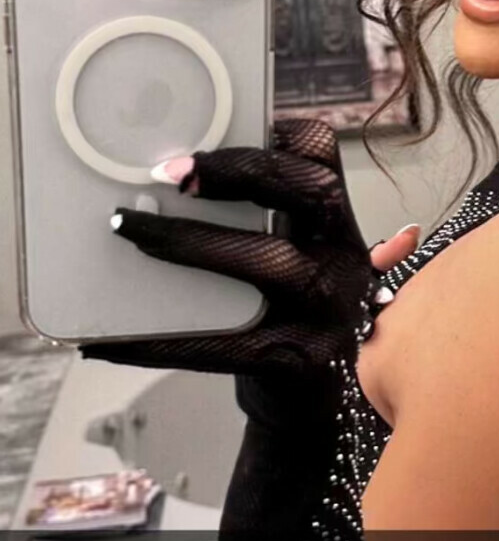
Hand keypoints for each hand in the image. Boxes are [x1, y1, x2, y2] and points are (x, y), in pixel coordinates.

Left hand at [81, 117, 419, 429]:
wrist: (312, 408)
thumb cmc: (286, 321)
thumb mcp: (294, 261)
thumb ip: (261, 221)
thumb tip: (175, 179)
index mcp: (338, 229)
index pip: (325, 160)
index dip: (279, 137)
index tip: (223, 132)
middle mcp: (346, 264)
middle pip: (311, 193)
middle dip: (240, 172)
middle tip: (170, 174)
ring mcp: (330, 314)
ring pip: (269, 259)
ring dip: (191, 240)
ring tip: (129, 229)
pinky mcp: (301, 362)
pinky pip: (224, 345)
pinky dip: (160, 342)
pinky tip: (110, 339)